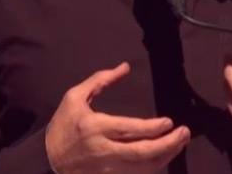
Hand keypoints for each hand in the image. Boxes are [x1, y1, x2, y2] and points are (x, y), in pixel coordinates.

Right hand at [45, 62, 190, 173]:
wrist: (47, 160)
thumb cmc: (62, 126)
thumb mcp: (74, 97)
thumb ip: (100, 80)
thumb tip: (125, 67)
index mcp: (95, 128)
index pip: (130, 130)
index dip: (153, 128)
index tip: (169, 122)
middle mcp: (103, 151)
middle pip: (142, 153)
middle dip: (168, 144)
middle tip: (184, 133)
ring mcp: (107, 170)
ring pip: (143, 168)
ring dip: (165, 157)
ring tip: (179, 144)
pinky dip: (153, 168)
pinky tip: (163, 157)